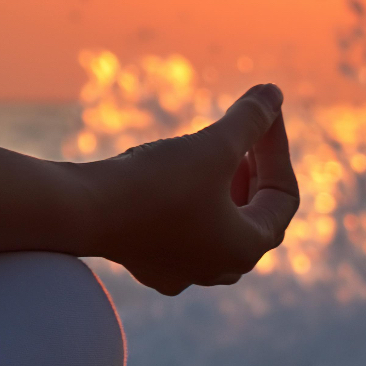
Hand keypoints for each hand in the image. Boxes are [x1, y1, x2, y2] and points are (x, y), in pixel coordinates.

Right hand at [84, 84, 299, 294]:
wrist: (82, 212)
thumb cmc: (156, 182)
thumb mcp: (214, 144)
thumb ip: (251, 119)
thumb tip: (275, 93)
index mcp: (245, 248)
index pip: (282, 195)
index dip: (277, 147)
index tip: (265, 110)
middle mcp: (219, 270)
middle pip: (255, 213)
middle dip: (254, 168)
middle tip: (244, 132)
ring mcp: (183, 271)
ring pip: (220, 225)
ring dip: (225, 186)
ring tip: (214, 151)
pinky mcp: (151, 263)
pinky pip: (186, 232)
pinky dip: (192, 202)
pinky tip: (175, 177)